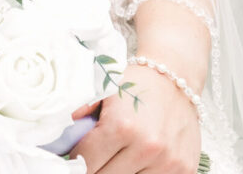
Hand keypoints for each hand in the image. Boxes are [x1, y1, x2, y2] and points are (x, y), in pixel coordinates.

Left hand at [71, 68, 201, 173]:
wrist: (176, 78)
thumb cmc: (136, 85)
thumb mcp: (101, 91)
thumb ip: (79, 115)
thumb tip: (58, 140)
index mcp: (122, 126)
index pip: (86, 161)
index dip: (76, 160)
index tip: (74, 157)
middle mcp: (147, 147)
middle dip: (94, 168)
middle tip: (93, 159)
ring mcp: (168, 162)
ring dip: (117, 171)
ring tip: (116, 157)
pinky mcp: (184, 170)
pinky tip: (135, 162)